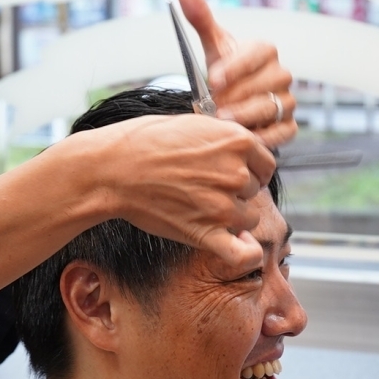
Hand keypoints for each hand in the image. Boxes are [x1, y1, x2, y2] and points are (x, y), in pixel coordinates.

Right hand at [80, 113, 274, 270]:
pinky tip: (240, 247)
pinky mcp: (207, 233)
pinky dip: (246, 254)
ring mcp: (223, 205)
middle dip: (235, 191)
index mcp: (238, 140)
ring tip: (201, 207)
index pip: (266, 163)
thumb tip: (239, 153)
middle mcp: (237, 172)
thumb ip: (223, 140)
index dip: (250, 168)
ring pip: (248, 218)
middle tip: (202, 187)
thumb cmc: (143, 142)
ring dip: (232, 217)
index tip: (233, 171)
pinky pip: (243, 254)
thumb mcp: (193, 124)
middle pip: (255, 190)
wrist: (113, 169)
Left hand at [176, 0, 297, 149]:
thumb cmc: (224, 68)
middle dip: (238, 95)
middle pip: (265, 85)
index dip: (236, 67)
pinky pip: (283, 133)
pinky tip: (243, 138)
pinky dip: (264, 137)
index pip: (256, 55)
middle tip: (213, 106)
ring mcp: (286, 101)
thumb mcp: (211, 44)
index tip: (213, 79)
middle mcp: (280, 75)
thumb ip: (200, 17)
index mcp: (264, 51)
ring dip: (247, 116)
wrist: (233, 97)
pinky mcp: (288, 125)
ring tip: (222, 121)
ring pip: (273, 108)